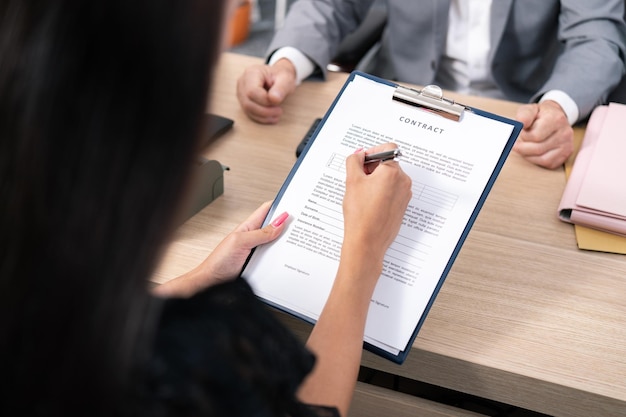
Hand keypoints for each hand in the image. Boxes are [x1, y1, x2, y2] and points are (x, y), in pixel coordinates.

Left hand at [153, 201, 287, 296]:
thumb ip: (261, 233)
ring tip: (300, 241)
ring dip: (287, 244)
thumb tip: (280, 221)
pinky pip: (276, 259)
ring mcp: (259, 251)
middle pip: (276, 227)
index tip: (295, 201)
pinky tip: (291, 258)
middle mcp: (255, 238)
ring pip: (278, 244)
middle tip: (304, 223)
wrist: (212, 283)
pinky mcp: (262, 265)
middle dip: (289, 224)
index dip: (281, 204)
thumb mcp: (241, 242)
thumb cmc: (220, 261)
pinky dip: (284, 258)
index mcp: (249, 227)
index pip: (268, 210)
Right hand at [236, 58, 296, 123]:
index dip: (265, 101)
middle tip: (279, 111)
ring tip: (277, 113)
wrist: (278, 78)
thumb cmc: (281, 77)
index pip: (252, 91)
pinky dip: (262, 118)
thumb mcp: (286, 79)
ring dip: (264, 116)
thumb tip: (274, 99)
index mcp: (251, 73)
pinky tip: (272, 116)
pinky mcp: (244, 101)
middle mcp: (243, 82)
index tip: (277, 102)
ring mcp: (241, 93)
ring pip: (248, 110)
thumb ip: (281, 88)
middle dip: (265, 111)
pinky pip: (249, 113)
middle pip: (248, 102)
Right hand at [342, 144, 412, 270]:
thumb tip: (358, 155)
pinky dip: (381, 192)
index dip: (372, 152)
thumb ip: (354, 161)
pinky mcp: (402, 206)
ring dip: (376, 180)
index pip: (387, 149)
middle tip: (357, 178)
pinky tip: (368, 203)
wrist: (367, 242)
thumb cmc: (361, 214)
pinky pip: (392, 191)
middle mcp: (403, 182)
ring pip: (390, 178)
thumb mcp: (352, 181)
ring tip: (362, 194)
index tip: (361, 161)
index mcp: (393, 172)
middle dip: (372, 167)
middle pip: (388, 163)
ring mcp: (404, 195)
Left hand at [513, 100, 573, 168]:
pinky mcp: (565, 155)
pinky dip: (535, 160)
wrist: (555, 117)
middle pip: (537, 149)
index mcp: (556, 119)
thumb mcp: (530, 109)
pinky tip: (532, 152)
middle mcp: (565, 133)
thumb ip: (524, 114)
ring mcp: (567, 145)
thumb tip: (522, 123)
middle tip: (517, 143)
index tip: (521, 132)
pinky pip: (547, 163)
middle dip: (523, 147)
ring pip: (542, 158)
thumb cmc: (540, 115)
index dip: (523, 136)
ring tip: (524, 147)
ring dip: (528, 155)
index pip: (534, 136)